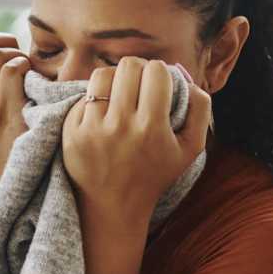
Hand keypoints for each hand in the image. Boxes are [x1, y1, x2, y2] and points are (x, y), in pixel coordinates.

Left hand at [62, 56, 211, 218]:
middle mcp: (121, 126)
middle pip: (129, 66)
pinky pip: (84, 96)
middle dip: (137, 70)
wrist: (113, 208)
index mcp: (153, 128)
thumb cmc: (154, 175)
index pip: (156, 71)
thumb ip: (200, 111)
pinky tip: (103, 115)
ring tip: (119, 93)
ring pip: (102, 74)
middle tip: (138, 84)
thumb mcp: (190, 150)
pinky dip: (95, 100)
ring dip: (114, 79)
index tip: (158, 84)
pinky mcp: (72, 132)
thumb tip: (188, 79)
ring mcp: (93, 129)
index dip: (160, 72)